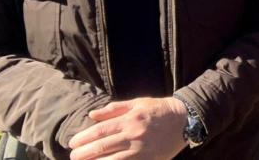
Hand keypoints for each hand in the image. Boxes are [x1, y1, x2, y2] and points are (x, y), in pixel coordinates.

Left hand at [68, 96, 187, 159]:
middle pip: (102, 146)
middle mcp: (133, 134)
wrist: (186, 120)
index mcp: (129, 119)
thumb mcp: (138, 103)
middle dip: (83, 153)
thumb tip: (92, 115)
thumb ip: (114, 109)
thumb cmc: (159, 110)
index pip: (100, 131)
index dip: (83, 138)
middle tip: (73, 157)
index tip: (73, 143)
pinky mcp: (148, 159)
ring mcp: (141, 149)